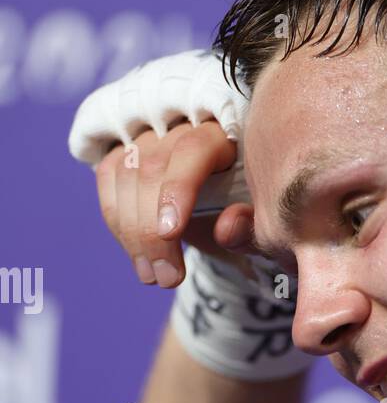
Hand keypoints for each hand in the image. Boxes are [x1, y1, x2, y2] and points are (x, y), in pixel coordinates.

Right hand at [94, 118, 257, 287]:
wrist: (233, 215)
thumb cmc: (251, 218)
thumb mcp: (262, 230)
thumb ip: (249, 230)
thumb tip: (227, 227)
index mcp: (227, 132)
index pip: (193, 150)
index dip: (177, 189)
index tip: (170, 233)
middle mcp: (185, 123)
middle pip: (151, 166)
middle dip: (151, 229)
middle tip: (167, 279)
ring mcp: (153, 132)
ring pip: (124, 172)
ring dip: (132, 233)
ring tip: (153, 277)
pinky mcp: (129, 147)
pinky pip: (109, 175)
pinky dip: (118, 220)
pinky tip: (139, 255)